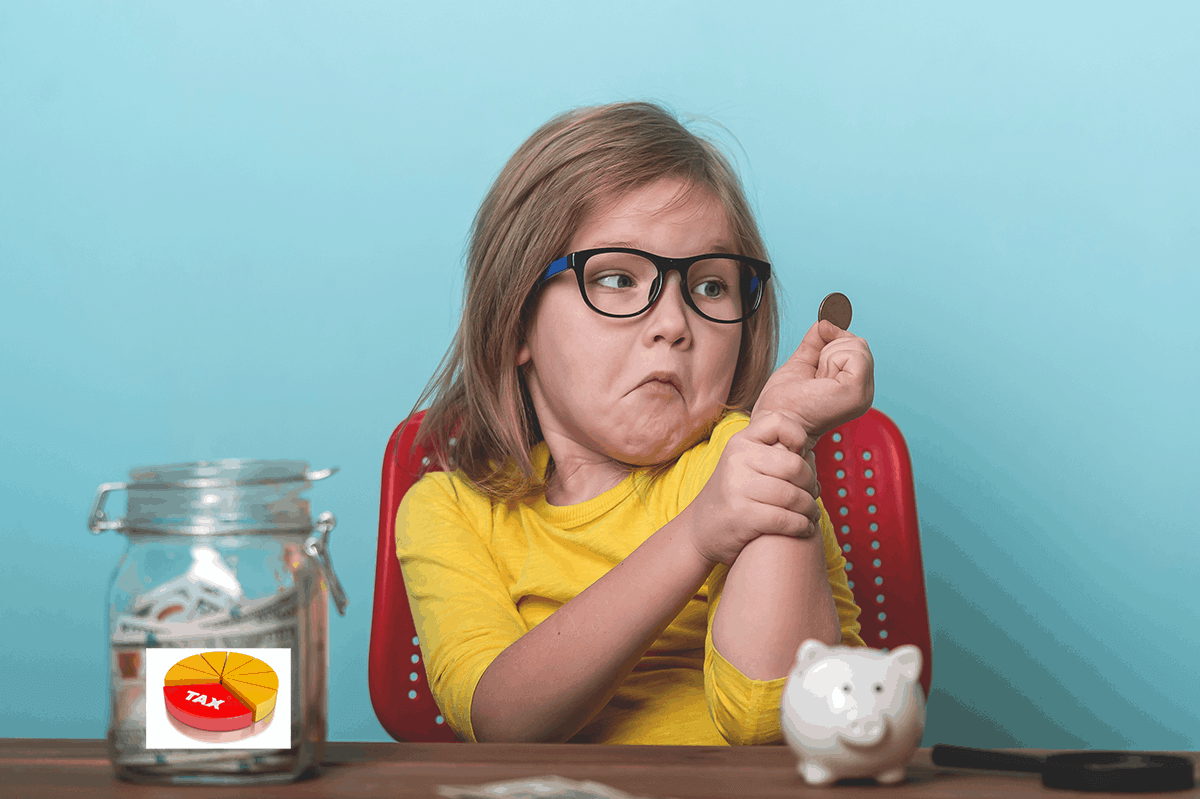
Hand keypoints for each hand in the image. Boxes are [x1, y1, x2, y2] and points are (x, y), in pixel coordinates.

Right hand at [686, 410, 823, 565]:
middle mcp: (736, 460)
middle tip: (813, 494)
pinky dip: (802, 526)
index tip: (801, 456)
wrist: (701, 529)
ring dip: (810, 509)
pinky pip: (785, 519)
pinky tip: (805, 528)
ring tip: (811, 514)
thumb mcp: (743, 464)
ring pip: (793, 495)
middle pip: (794, 465)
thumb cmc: (734, 495)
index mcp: (739, 442)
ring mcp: (737, 487)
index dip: (798, 436)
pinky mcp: (742, 515)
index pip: (778, 422)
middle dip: (811, 483)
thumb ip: (770, 453)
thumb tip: (810, 454)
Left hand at [752, 320, 873, 442]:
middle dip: (829, 350)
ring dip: (828, 356)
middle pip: (858, 342)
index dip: (833, 341)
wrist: (775, 419)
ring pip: (856, 345)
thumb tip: (825, 322)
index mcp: (854, 387)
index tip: (817, 352)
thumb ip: (816, 342)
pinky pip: (853, 353)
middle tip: (815, 376)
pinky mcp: (857, 391)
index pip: (856, 346)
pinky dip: (831, 360)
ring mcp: (864, 393)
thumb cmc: (784, 403)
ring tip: (817, 381)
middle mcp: (865, 392)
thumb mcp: (802, 363)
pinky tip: (821, 380)